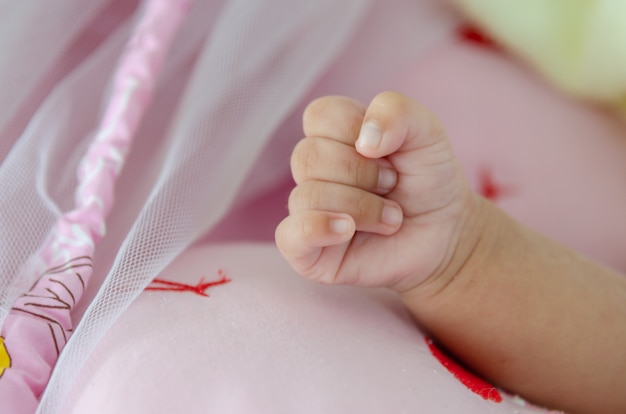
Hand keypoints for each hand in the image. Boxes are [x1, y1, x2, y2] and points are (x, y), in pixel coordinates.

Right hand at [275, 92, 477, 291]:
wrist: (446, 235)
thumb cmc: (428, 182)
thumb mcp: (427, 133)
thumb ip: (397, 111)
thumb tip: (364, 140)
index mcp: (332, 137)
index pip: (318, 116)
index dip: (355, 130)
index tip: (387, 151)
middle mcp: (313, 173)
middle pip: (308, 156)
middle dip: (362, 173)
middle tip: (392, 185)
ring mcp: (307, 212)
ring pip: (307, 196)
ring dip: (361, 206)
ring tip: (392, 218)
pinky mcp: (306, 252)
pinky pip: (290, 236)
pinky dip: (319, 228)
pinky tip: (348, 230)